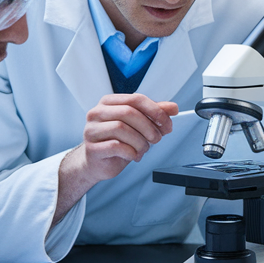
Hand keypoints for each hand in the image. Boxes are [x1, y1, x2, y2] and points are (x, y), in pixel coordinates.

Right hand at [56, 94, 178, 220]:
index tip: (166, 123)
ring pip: (122, 129)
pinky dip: (130, 152)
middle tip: (156, 138)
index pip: (136, 99)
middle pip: (129, 112)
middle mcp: (97, 113)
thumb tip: (172, 108)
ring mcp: (92, 130)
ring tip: (143, 149)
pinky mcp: (92, 148)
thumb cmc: (116, 142)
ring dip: (140, 142)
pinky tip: (133, 155)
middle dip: (148, 127)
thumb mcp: (137, 126)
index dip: (155, 111)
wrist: (97, 163)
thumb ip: (154, 115)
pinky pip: (115, 146)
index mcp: (109, 102)